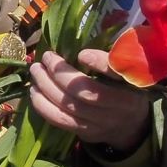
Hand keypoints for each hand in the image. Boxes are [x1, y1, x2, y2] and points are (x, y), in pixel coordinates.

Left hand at [28, 49, 151, 152]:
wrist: (130, 126)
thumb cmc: (125, 89)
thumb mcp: (128, 72)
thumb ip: (111, 57)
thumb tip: (86, 35)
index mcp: (131, 85)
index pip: (116, 74)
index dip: (99, 63)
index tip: (81, 54)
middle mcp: (118, 107)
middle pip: (85, 92)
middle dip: (60, 73)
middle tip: (47, 57)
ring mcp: (100, 122)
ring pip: (68, 106)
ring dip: (46, 86)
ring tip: (36, 71)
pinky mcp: (85, 132)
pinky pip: (59, 120)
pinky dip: (42, 105)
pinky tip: (34, 91)